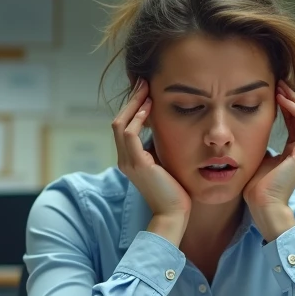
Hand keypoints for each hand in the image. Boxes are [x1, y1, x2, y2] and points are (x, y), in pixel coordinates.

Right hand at [112, 78, 191, 243]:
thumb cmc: (175, 192)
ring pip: (121, 123)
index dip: (133, 107)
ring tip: (146, 88)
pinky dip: (138, 117)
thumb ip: (161, 149)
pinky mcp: (137, 164)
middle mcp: (124, 159)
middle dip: (132, 100)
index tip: (146, 90)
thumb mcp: (166, 164)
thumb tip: (168, 130)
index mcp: (129, 159)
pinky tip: (150, 107)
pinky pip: (130, 133)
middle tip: (143, 81)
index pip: (123, 126)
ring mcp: (128, 162)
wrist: (174, 214)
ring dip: (134, 103)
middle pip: (119, 120)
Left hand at [244, 80, 294, 240]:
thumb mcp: (258, 157)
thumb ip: (261, 143)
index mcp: (294, 151)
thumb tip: (250, 128)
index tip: (273, 91)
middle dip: (292, 98)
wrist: (262, 206)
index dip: (286, 104)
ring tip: (282, 88)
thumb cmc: (256, 187)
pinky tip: (284, 101)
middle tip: (279, 83)